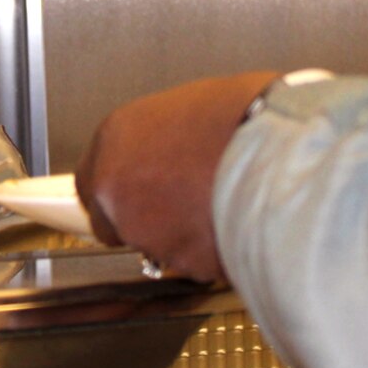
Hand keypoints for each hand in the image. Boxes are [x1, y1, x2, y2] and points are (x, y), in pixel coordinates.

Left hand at [74, 71, 277, 282]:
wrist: (277, 152)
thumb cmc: (246, 117)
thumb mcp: (191, 105)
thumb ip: (163, 136)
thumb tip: (170, 148)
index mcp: (116, 138)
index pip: (90, 182)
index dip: (118, 192)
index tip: (135, 194)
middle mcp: (116, 185)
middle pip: (110, 223)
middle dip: (139, 222)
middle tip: (176, 209)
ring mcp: (142, 228)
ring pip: (152, 246)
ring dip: (176, 237)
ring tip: (215, 209)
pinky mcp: (177, 260)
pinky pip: (190, 261)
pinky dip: (207, 253)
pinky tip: (230, 226)